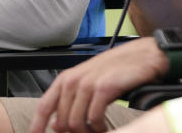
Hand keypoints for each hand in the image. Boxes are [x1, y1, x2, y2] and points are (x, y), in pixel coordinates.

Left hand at [30, 37, 167, 132]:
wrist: (145, 56)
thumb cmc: (118, 70)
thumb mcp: (90, 82)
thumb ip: (72, 100)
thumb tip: (56, 125)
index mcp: (67, 78)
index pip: (44, 106)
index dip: (37, 126)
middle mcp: (74, 79)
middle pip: (61, 121)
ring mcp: (88, 83)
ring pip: (76, 123)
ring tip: (98, 131)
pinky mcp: (104, 88)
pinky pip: (94, 118)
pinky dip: (99, 128)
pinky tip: (106, 127)